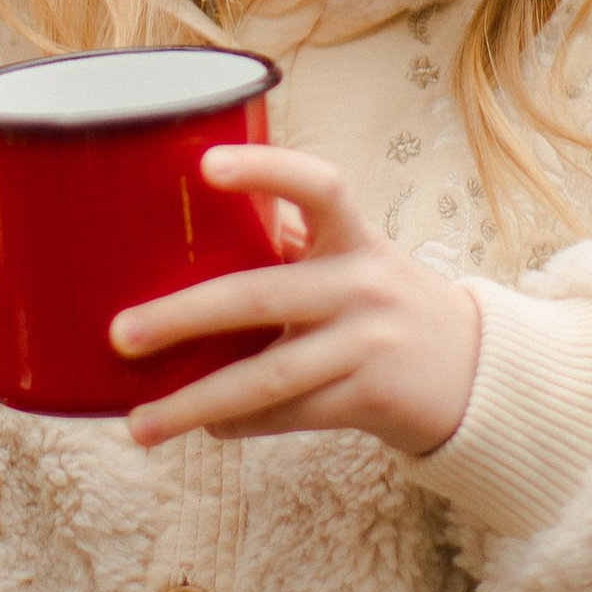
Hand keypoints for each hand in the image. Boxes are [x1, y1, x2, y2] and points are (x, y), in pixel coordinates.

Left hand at [112, 148, 481, 457]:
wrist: (471, 370)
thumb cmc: (380, 302)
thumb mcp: (350, 257)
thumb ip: (287, 244)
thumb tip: (174, 241)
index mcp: (353, 236)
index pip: (317, 186)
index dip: (264, 169)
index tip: (205, 164)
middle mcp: (362, 283)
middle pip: (261, 296)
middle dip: (183, 316)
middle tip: (120, 333)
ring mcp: (366, 343)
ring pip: (267, 376)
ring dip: (195, 401)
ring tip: (138, 423)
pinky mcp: (368, 396)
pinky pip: (288, 415)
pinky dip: (238, 424)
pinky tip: (203, 427)